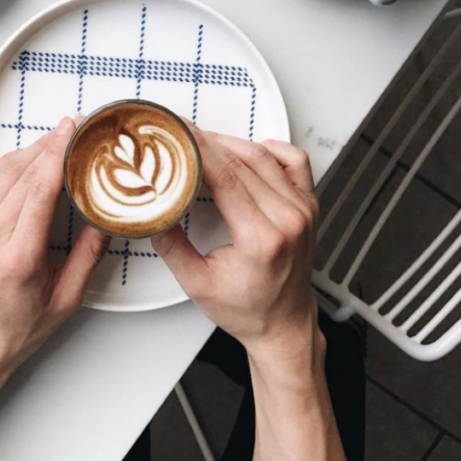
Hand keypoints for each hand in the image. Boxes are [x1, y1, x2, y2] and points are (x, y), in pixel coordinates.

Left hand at [0, 117, 107, 401]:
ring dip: (29, 151)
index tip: (74, 132)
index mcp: (17, 257)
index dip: (59, 153)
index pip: (41, 188)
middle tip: (72, 129)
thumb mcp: (64, 301)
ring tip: (52, 141)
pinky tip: (21, 159)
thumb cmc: (9, 333)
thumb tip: (103, 221)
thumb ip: (87, 257)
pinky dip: (4, 164)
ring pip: (1, 172)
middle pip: (23, 173)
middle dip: (50, 146)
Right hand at [152, 130, 318, 360]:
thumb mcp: (197, 283)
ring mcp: (303, 210)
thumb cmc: (249, 310)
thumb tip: (151, 211)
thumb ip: (170, 244)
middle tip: (183, 136)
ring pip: (265, 156)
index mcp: (262, 238)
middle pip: (243, 161)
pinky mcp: (309, 205)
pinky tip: (250, 151)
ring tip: (206, 143)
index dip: (200, 149)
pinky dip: (271, 148)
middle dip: (208, 142)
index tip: (180, 134)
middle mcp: (288, 219)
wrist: (285, 326)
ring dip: (232, 143)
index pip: (226, 176)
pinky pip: (294, 160)